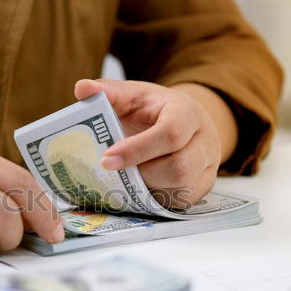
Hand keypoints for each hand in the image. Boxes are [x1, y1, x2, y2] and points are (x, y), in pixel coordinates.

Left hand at [74, 79, 236, 206]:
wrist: (182, 122)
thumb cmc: (153, 110)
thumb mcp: (133, 95)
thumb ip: (108, 92)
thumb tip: (82, 88)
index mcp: (187, 112)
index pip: (170, 134)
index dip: (137, 150)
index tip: (106, 160)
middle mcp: (206, 140)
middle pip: (179, 167)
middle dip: (141, 173)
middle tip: (114, 171)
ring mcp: (207, 167)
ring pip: (180, 188)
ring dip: (148, 187)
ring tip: (128, 176)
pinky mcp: (202, 187)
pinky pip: (180, 202)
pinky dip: (155, 198)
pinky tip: (140, 186)